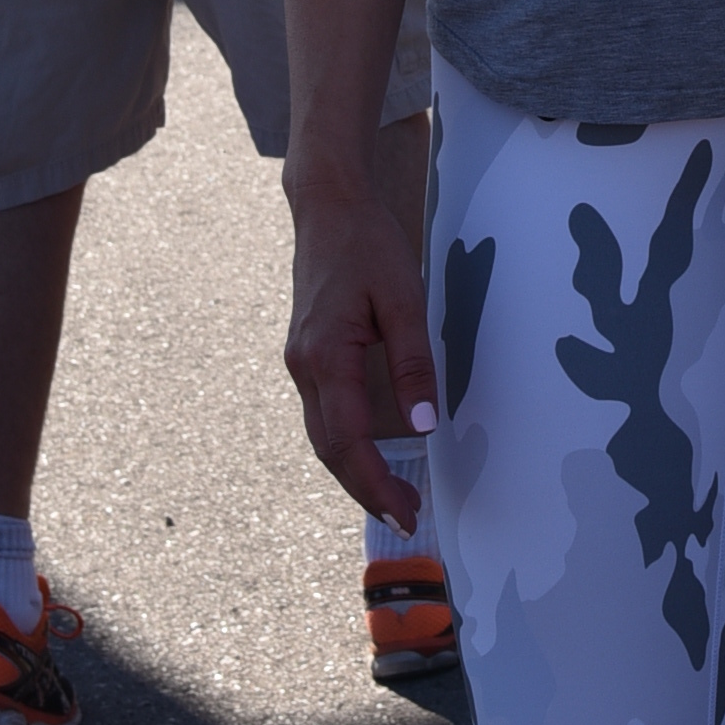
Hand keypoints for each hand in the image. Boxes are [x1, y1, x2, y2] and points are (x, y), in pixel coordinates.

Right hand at [283, 178, 438, 524]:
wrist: (327, 207)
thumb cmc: (367, 245)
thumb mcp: (404, 299)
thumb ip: (413, 363)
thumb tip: (424, 424)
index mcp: (325, 356)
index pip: (349, 441)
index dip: (376, 483)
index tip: (405, 512)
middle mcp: (304, 367)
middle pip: (330, 449)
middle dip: (366, 489)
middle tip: (407, 517)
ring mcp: (301, 363)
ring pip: (323, 435)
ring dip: (355, 471)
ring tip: (395, 495)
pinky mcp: (307, 356)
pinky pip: (324, 414)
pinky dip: (346, 443)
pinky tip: (373, 453)